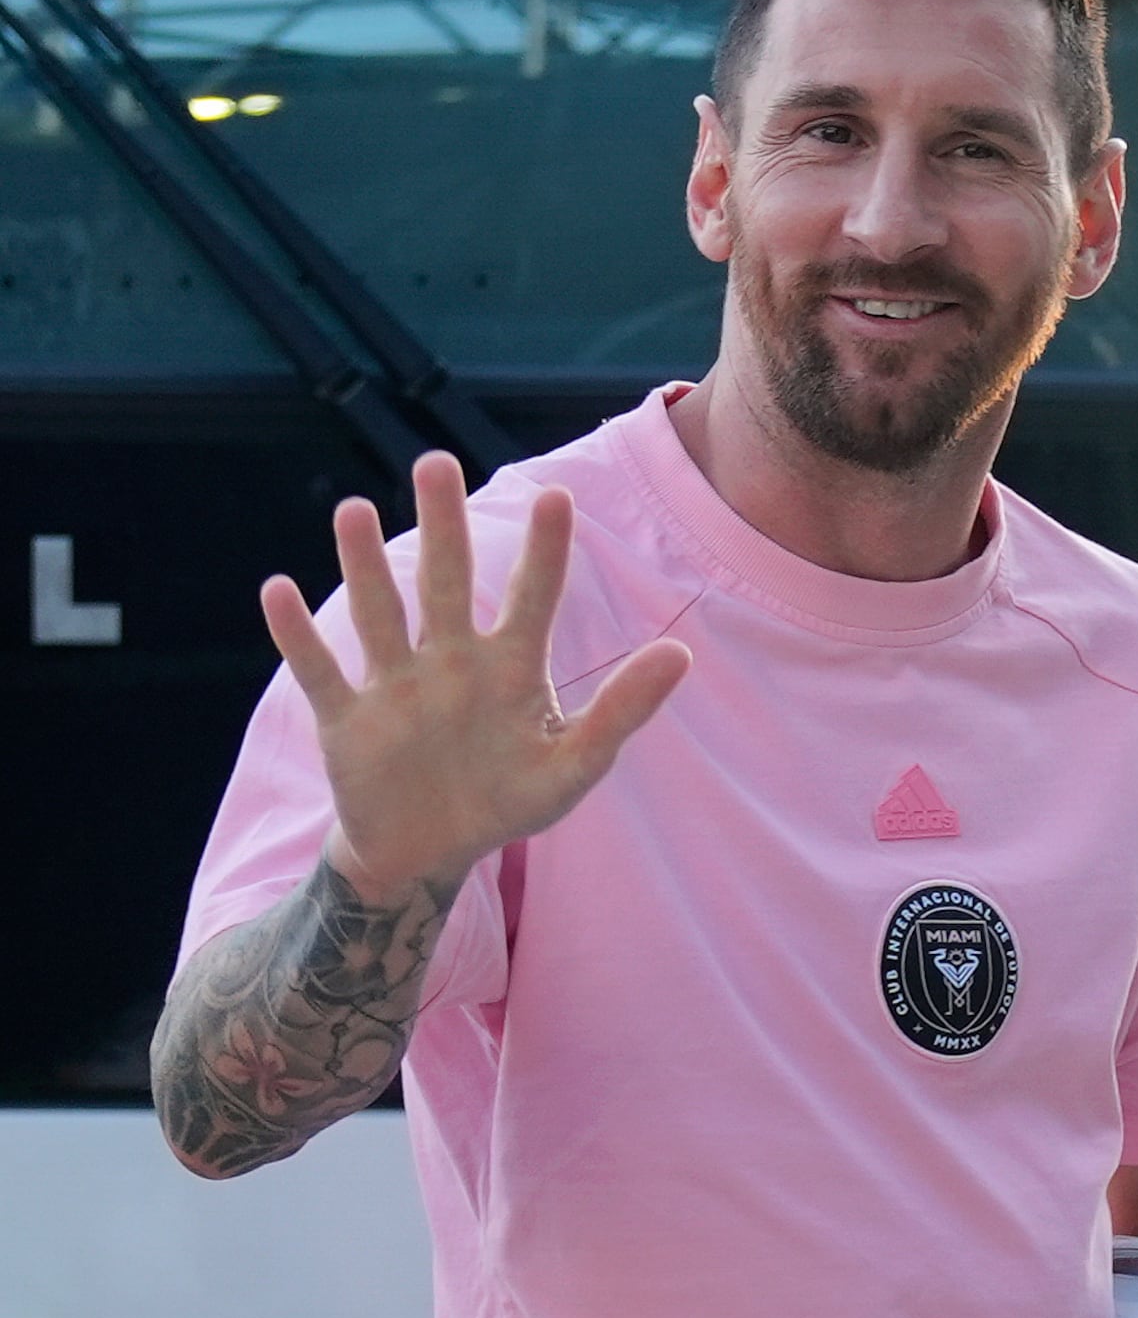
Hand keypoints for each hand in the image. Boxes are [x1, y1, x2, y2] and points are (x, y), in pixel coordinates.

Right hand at [259, 451, 690, 900]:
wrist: (425, 854)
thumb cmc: (504, 802)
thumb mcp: (573, 768)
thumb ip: (621, 711)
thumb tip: (680, 654)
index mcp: (510, 667)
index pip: (532, 598)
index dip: (544, 552)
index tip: (556, 496)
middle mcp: (450, 660)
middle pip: (446, 582)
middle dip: (442, 527)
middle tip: (436, 464)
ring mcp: (395, 685)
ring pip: (379, 614)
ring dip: (362, 566)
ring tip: (350, 511)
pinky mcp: (347, 719)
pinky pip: (319, 671)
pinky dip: (297, 636)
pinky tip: (277, 591)